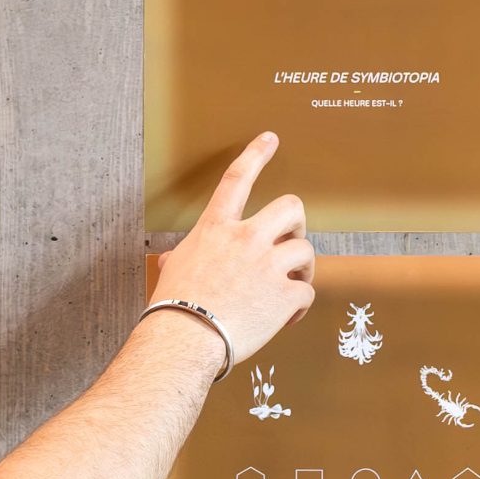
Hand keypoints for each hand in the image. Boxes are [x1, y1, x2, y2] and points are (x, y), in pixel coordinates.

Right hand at [150, 132, 312, 363]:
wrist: (185, 339)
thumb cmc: (172, 309)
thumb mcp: (172, 271)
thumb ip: (181, 257)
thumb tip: (173, 260)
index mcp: (216, 229)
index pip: (237, 179)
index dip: (256, 154)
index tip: (270, 139)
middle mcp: (246, 239)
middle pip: (291, 207)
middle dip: (297, 224)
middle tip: (291, 243)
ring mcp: (268, 265)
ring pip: (306, 250)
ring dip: (303, 269)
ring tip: (290, 287)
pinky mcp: (285, 295)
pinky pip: (307, 293)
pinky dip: (300, 306)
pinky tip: (285, 318)